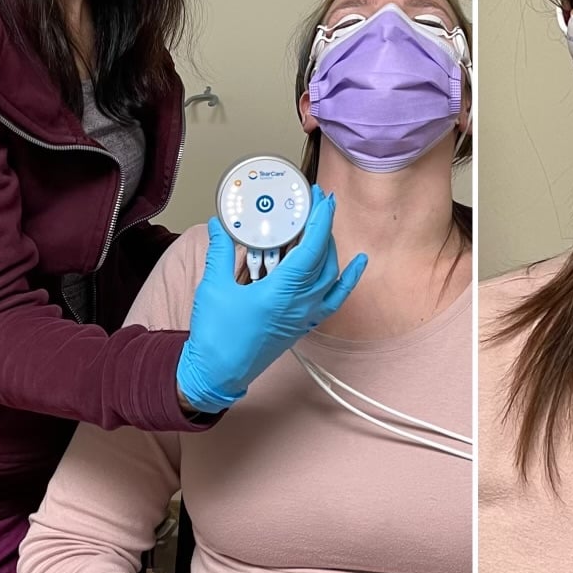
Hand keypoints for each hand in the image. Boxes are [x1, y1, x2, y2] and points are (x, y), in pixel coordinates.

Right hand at [176, 187, 365, 412]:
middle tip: (317, 203)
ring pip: (331, 274)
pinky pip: (336, 298)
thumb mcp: (213, 287)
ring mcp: (306, 315)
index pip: (312, 248)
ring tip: (320, 225)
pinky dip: (350, 279)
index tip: (322, 198)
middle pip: (324, 256)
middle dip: (324, 226)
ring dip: (330, 247)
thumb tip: (219, 224)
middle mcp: (300, 303)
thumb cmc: (216, 335)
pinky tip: (359, 263)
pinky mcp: (305, 324)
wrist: (218, 373)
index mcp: (281, 292)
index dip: (320, 219)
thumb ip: (220, 251)